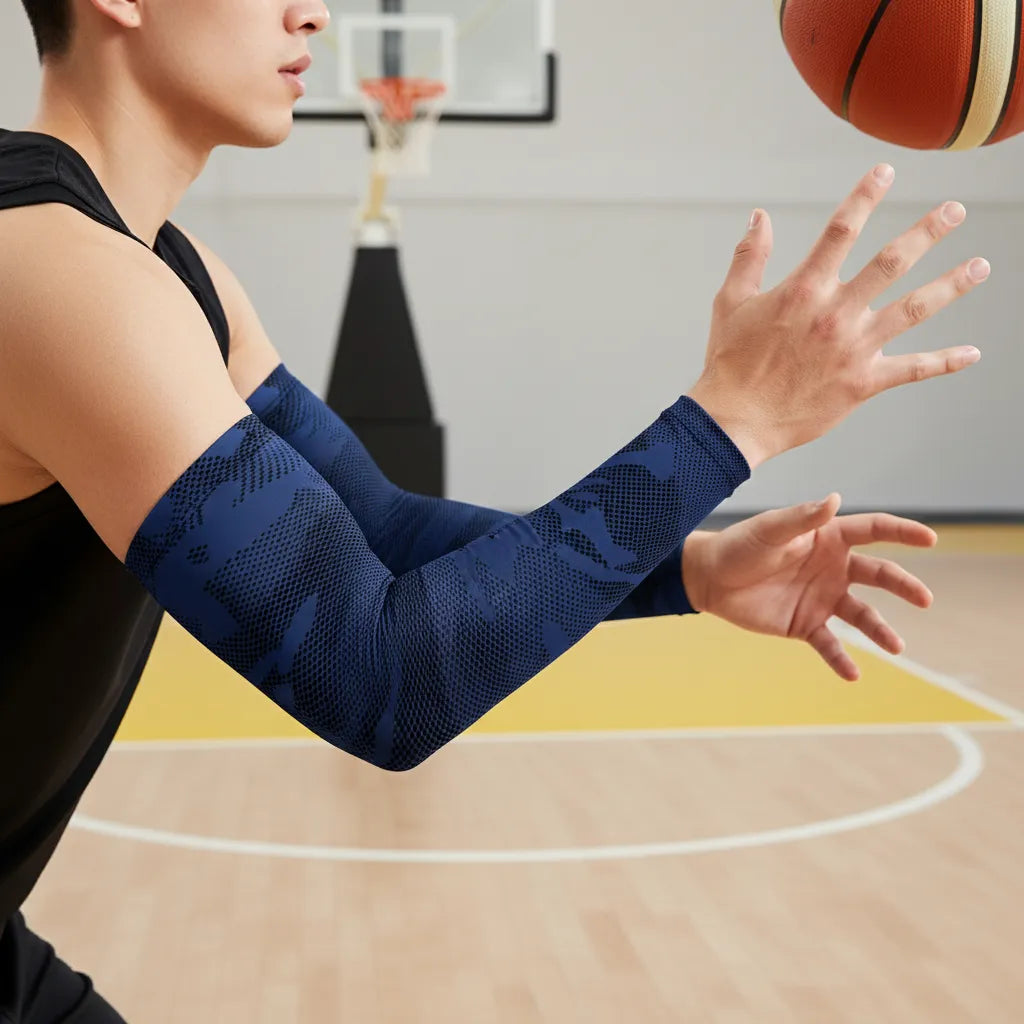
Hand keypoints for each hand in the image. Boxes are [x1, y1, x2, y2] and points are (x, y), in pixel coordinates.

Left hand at [681, 494, 936, 680]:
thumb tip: (836, 498)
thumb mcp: (770, 530)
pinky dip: (842, 660)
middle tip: (924, 599)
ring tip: (897, 647)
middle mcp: (833, 568)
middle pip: (879, 575)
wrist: (709, 578)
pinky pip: (830, 645)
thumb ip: (802, 518)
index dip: (903, 532)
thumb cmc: (739, 546)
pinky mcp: (804, 624)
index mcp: (828, 538)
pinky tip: (853, 675)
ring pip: (862, 615)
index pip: (874, 531)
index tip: (930, 539)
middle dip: (904, 585)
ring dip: (880, 631)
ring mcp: (821, 598)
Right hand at [688, 164, 988, 468]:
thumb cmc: (729, 363)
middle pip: (892, 262)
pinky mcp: (862, 383)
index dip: (865, 196)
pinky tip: (972, 353)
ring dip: (950, 285)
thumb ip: (749, 256)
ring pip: (913, 309)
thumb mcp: (731, 302)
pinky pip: (913, 369)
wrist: (736, 420)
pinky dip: (945, 362)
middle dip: (927, 231)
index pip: (841, 230)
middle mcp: (835, 314)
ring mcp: (854, 348)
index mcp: (803, 290)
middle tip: (954, 210)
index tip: (885, 172)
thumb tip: (759, 217)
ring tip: (980, 266)